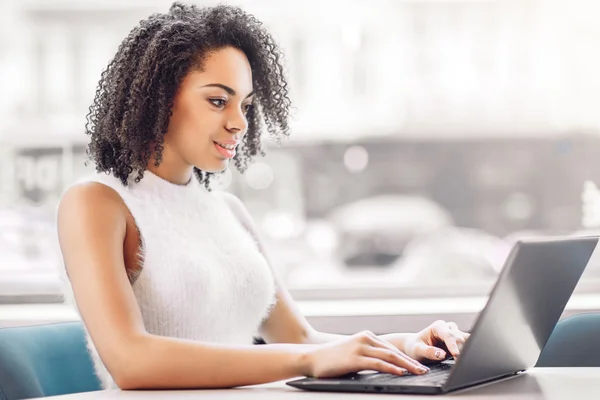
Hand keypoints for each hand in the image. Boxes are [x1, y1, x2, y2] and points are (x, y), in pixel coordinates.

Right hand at [301, 330, 430, 378]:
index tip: (418, 365)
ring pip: (389, 356)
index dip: (406, 357)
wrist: (311, 358)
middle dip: (411, 361)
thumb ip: (368, 356)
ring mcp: (360, 347)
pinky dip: (391, 368)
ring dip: (406, 365)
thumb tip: (385, 366)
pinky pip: (378, 363)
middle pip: (394, 351)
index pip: (391, 348)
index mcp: (366, 337)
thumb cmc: (332, 359)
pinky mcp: (355, 358)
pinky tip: (401, 373)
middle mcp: (365, 339)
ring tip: (419, 372)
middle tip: (425, 369)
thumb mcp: (353, 353)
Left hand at [402, 320, 470, 363]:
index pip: (448, 335)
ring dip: (467, 350)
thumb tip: (441, 354)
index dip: (453, 345)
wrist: (415, 348)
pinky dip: (469, 353)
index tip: (456, 355)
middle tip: (462, 362)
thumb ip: (428, 351)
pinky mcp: (459, 344)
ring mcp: (455, 335)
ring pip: (467, 341)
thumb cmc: (415, 347)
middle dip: (461, 349)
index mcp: (438, 326)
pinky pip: (468, 346)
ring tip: (467, 361)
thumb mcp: (417, 350)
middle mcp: (448, 328)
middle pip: (459, 338)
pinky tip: (468, 361)